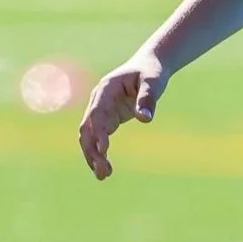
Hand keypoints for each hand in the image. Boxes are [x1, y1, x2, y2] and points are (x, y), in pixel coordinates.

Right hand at [77, 53, 164, 180]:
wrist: (149, 65)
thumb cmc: (151, 71)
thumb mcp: (153, 82)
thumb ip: (148, 99)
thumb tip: (145, 120)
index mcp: (105, 89)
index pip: (97, 113)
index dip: (99, 131)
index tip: (105, 149)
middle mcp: (98, 101)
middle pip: (88, 128)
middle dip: (92, 150)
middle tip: (103, 171)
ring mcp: (101, 110)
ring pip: (90, 136)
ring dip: (93, 156)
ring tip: (103, 176)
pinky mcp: (109, 118)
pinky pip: (99, 138)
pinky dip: (100, 153)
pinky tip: (105, 170)